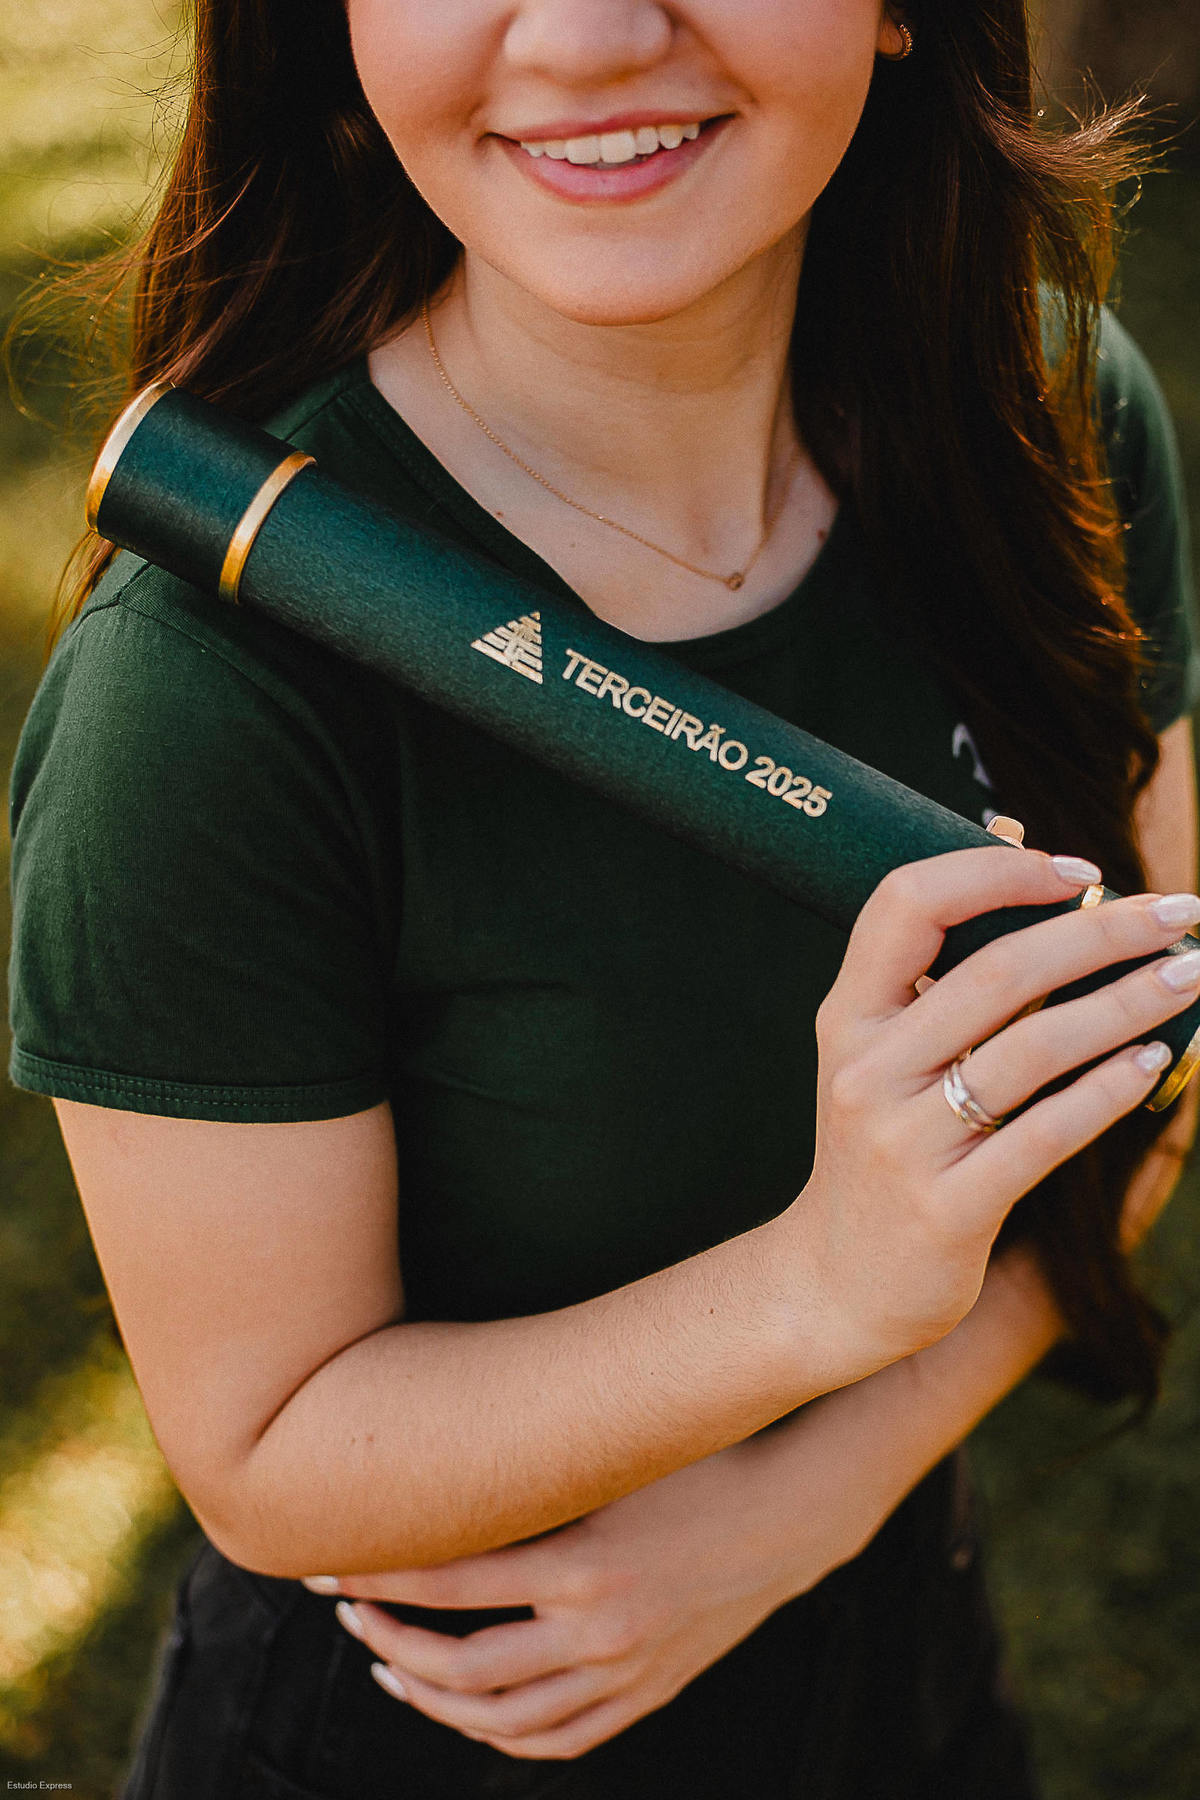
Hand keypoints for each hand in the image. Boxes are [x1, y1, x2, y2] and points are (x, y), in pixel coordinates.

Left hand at [304, 1429, 873, 1759]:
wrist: (795, 1509)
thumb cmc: (698, 1459)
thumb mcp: (616, 1455)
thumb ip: (537, 1468)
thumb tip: (445, 1451)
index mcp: (582, 1562)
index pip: (449, 1583)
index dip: (378, 1578)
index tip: (328, 1566)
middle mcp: (599, 1630)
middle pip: (460, 1665)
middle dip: (386, 1642)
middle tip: (346, 1614)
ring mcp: (626, 1672)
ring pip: (502, 1718)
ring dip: (432, 1699)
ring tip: (388, 1668)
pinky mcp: (649, 1691)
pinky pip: (559, 1739)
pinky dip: (501, 1735)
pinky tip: (467, 1711)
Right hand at [767, 840, 1199, 1376]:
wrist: (834, 1282)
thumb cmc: (878, 1153)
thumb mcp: (881, 1055)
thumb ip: (937, 969)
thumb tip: (1014, 841)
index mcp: (848, 1018)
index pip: (905, 903)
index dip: (994, 872)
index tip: (1080, 872)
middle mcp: (869, 1070)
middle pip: (995, 972)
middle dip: (1100, 932)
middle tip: (1179, 915)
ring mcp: (904, 1141)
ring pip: (1031, 1050)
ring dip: (1124, 1005)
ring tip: (1188, 979)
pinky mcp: (949, 1206)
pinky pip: (1046, 1134)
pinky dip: (1108, 1090)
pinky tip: (1155, 1062)